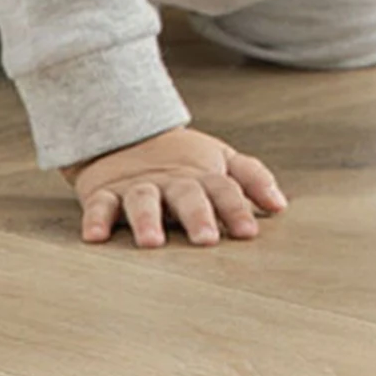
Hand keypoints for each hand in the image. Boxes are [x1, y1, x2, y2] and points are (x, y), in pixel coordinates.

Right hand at [61, 125, 286, 247]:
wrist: (129, 133)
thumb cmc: (183, 159)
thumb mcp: (222, 161)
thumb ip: (252, 179)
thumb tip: (281, 206)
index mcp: (203, 176)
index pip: (225, 190)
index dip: (237, 209)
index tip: (248, 233)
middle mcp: (172, 181)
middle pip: (187, 195)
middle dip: (198, 216)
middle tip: (206, 240)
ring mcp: (138, 186)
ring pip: (143, 200)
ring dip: (147, 220)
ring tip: (151, 243)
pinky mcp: (104, 192)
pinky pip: (99, 205)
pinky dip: (95, 219)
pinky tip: (95, 237)